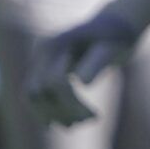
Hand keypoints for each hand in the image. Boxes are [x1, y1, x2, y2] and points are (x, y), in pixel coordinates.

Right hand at [26, 10, 141, 126]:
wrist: (113, 25)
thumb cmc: (116, 37)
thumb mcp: (114, 48)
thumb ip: (98, 62)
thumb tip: (82, 81)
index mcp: (57, 43)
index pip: (55, 83)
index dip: (72, 104)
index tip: (96, 116)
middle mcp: (42, 50)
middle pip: (39, 92)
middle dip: (62, 111)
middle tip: (90, 120)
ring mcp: (38, 59)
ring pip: (32, 97)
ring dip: (53, 114)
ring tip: (79, 123)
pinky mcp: (41, 69)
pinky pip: (37, 96)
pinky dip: (50, 110)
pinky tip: (71, 121)